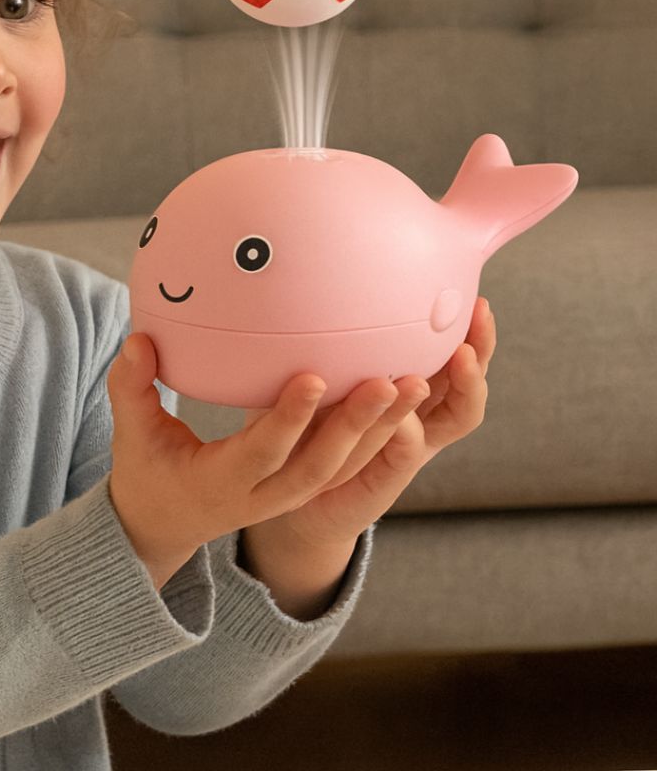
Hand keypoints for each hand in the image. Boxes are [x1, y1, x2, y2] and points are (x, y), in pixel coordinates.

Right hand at [106, 330, 417, 589]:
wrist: (164, 523)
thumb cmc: (146, 470)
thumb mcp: (132, 434)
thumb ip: (131, 388)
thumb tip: (139, 340)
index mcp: (222, 484)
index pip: (263, 453)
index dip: (289, 419)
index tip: (315, 377)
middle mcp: (263, 496)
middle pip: (320, 466)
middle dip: (357, 426)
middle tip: (391, 380)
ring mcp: (287, 496)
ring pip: (343, 468)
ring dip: (381, 430)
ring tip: (417, 383)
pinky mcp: (301, 486)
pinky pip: (345, 464)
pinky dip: (377, 434)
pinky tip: (403, 394)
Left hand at [245, 296, 496, 551]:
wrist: (295, 495)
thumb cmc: (306, 419)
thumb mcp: (319, 370)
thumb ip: (329, 340)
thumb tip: (315, 279)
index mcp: (411, 387)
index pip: (453, 351)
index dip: (470, 328)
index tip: (475, 296)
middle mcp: (423, 415)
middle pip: (469, 379)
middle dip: (479, 349)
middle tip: (477, 317)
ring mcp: (412, 448)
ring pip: (455, 417)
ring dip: (460, 386)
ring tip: (457, 358)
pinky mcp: (389, 478)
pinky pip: (406, 454)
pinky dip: (406, 434)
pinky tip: (401, 418)